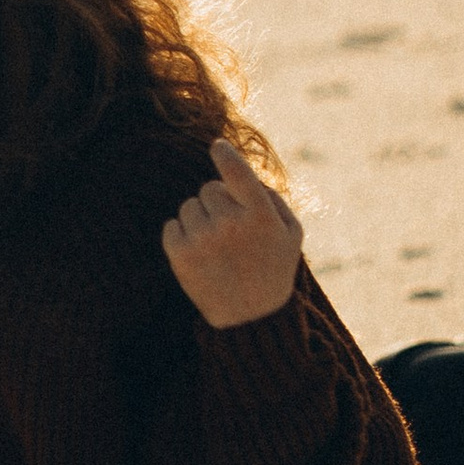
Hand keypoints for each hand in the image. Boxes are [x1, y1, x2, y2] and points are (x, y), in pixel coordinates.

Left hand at [162, 139, 303, 330]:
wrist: (251, 319)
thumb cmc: (274, 269)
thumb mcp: (292, 234)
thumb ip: (273, 199)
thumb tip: (244, 173)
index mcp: (259, 214)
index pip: (237, 171)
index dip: (225, 154)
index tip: (216, 146)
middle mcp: (230, 223)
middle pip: (209, 188)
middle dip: (218, 202)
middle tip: (231, 228)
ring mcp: (203, 239)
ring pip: (189, 206)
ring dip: (200, 219)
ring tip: (217, 245)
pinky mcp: (180, 255)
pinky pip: (171, 226)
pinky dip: (181, 234)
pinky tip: (199, 252)